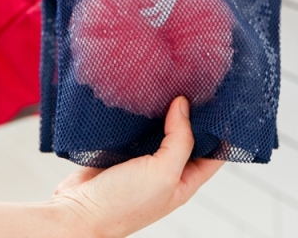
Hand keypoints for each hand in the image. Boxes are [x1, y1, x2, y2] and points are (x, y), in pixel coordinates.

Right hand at [52, 96, 224, 237]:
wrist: (77, 211)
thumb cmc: (122, 204)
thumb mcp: (163, 174)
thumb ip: (179, 140)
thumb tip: (183, 106)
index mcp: (184, 180)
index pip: (213, 154)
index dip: (220, 131)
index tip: (220, 104)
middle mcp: (167, 169)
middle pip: (188, 138)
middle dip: (193, 116)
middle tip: (195, 89)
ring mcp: (145, 159)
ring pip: (163, 130)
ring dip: (167, 112)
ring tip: (173, 87)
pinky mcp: (125, 149)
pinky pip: (140, 128)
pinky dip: (145, 115)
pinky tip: (146, 100)